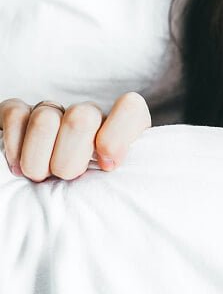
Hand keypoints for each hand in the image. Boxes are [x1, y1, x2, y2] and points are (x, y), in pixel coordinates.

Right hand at [0, 92, 150, 181]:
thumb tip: (110, 165)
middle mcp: (89, 114)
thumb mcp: (118, 185)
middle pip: (81, 119)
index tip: (107, 166)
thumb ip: (125, 174)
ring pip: (45, 120)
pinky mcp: (21, 114)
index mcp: (122, 127)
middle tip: (67, 178)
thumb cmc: (94, 190)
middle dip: (70, 160)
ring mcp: (55, 111)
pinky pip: (15, 116)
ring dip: (39, 160)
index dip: (117, 136)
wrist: (55, 192)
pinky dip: (14, 147)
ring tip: (42, 176)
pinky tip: (18, 166)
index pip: (130, 107)